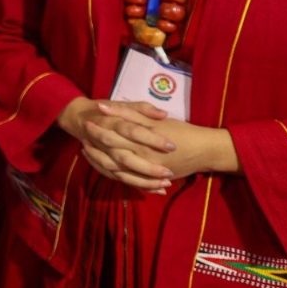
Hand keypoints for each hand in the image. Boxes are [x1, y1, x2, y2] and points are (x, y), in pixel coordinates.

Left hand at [75, 102, 241, 192]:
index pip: (112, 136)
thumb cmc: (180, 131)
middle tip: (82, 136)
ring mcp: (144, 172)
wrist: (204, 151)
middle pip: (110, 153)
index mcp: (142, 140)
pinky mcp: (149, 180)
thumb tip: (104, 106)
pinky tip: (102, 166)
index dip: (97, 130)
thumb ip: (130, 113)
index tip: (86, 123)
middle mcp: (141, 158)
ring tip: (86, 151)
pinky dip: (111, 174)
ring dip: (98, 161)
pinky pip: (125, 180)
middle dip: (94, 146)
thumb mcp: (155, 119)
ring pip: (115, 170)